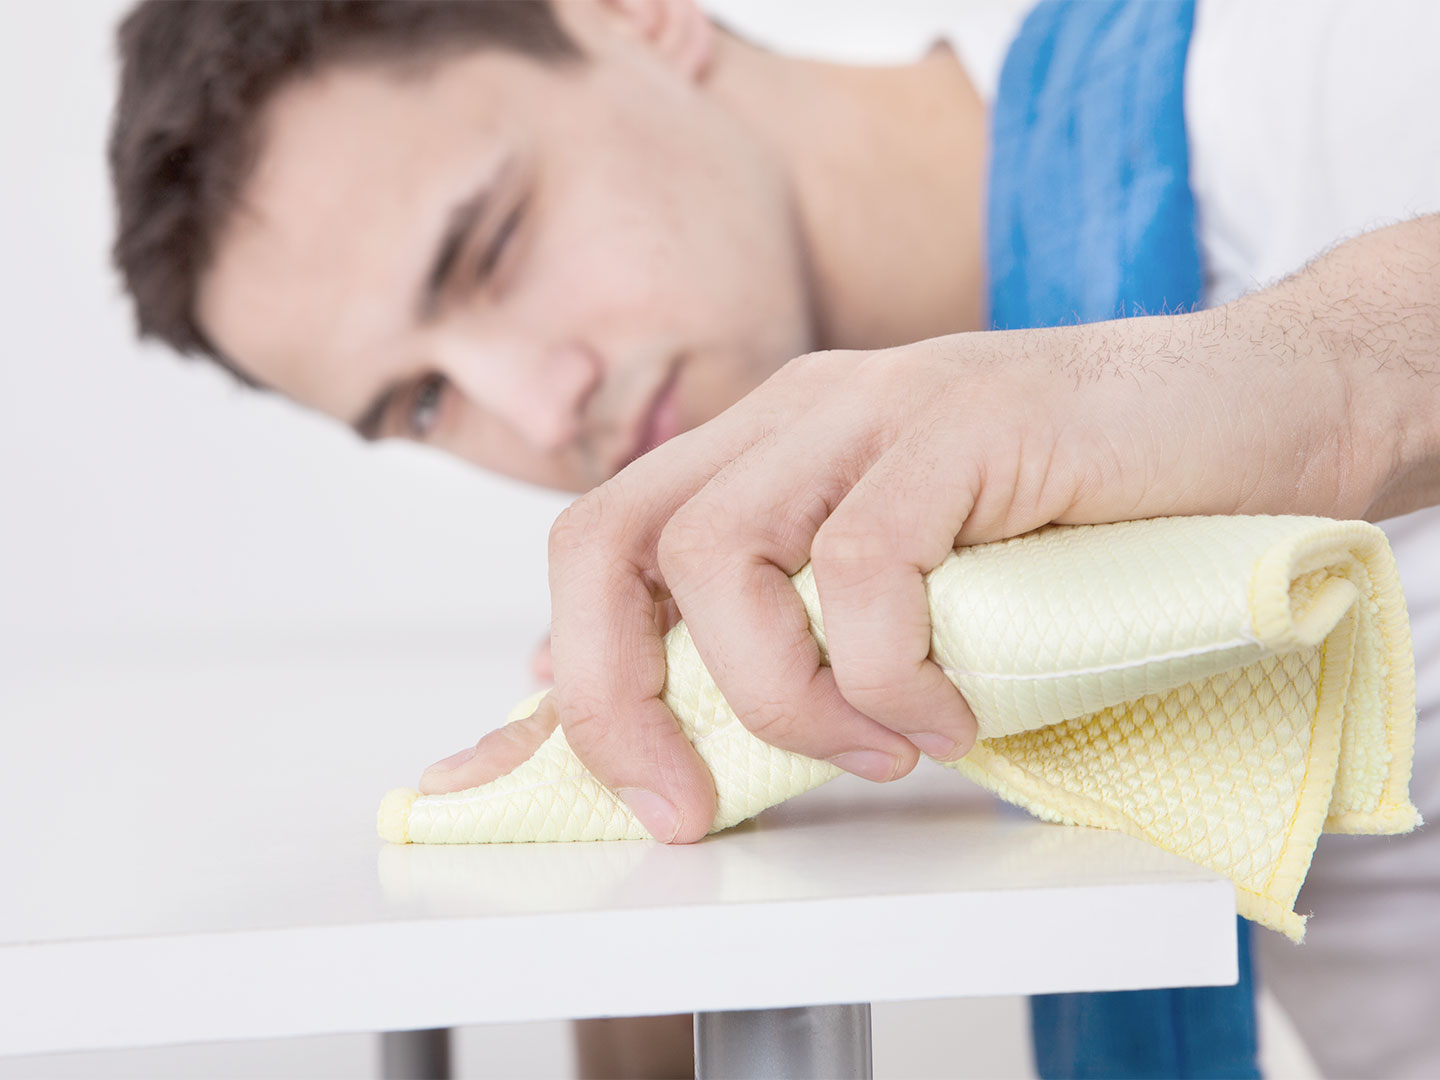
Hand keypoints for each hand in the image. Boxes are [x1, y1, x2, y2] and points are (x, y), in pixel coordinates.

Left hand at [420, 213, 1437, 839]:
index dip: (554, 676)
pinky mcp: (965, 416)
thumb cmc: (1082, 514)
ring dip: (780, 694)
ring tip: (876, 746)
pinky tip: (952, 710)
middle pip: (608, 539)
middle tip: (682, 798)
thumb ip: (799, 633)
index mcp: (764, 452)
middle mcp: (794, 417)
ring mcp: (875, 405)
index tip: (525, 781)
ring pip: (723, 555)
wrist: (1252, 411)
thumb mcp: (911, 592)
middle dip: (611, 695)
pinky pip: (864, 562)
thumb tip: (685, 718)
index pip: (604, 548)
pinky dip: (890, 669)